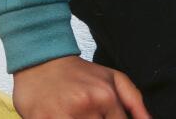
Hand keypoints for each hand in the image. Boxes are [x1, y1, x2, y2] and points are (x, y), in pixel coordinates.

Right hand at [12, 55, 149, 118]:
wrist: (41, 62)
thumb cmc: (78, 74)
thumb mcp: (112, 78)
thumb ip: (134, 100)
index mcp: (106, 96)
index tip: (106, 116)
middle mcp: (86, 105)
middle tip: (92, 113)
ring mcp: (63, 116)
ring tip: (79, 114)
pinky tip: (67, 116)